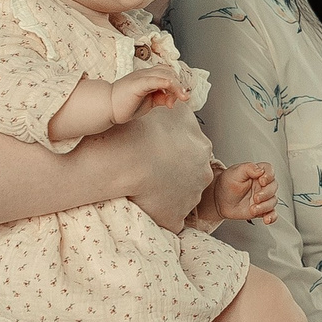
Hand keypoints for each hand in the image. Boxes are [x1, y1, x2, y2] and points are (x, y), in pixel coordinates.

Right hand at [96, 102, 217, 232]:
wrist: (118, 159)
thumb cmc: (134, 131)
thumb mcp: (163, 108)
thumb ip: (177, 108)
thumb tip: (183, 102)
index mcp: (201, 145)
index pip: (191, 151)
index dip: (172, 152)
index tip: (157, 154)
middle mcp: (203, 170)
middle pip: (192, 173)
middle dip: (176, 172)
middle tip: (152, 171)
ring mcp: (193, 195)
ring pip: (183, 196)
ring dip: (170, 194)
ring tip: (146, 189)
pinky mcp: (177, 217)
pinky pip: (172, 219)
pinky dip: (162, 216)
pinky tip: (147, 208)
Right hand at [109, 66, 188, 125]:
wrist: (106, 107)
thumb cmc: (125, 104)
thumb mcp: (149, 102)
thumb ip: (161, 98)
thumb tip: (172, 99)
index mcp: (148, 76)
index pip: (169, 73)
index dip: (178, 83)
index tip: (181, 97)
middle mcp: (146, 73)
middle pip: (170, 72)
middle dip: (180, 85)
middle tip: (182, 98)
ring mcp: (141, 77)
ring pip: (165, 74)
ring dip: (177, 86)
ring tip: (182, 97)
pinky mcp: (137, 83)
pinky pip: (154, 80)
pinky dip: (166, 83)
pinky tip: (172, 88)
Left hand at [194, 161, 276, 227]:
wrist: (218, 200)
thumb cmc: (226, 184)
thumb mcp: (235, 172)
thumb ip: (248, 168)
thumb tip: (260, 170)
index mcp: (257, 173)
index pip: (269, 170)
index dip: (269, 175)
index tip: (262, 180)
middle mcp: (262, 185)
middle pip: (273, 187)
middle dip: (266, 194)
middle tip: (255, 198)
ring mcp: (263, 198)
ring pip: (272, 201)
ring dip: (265, 206)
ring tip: (253, 209)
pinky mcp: (261, 209)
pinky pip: (271, 213)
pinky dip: (271, 217)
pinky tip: (266, 219)